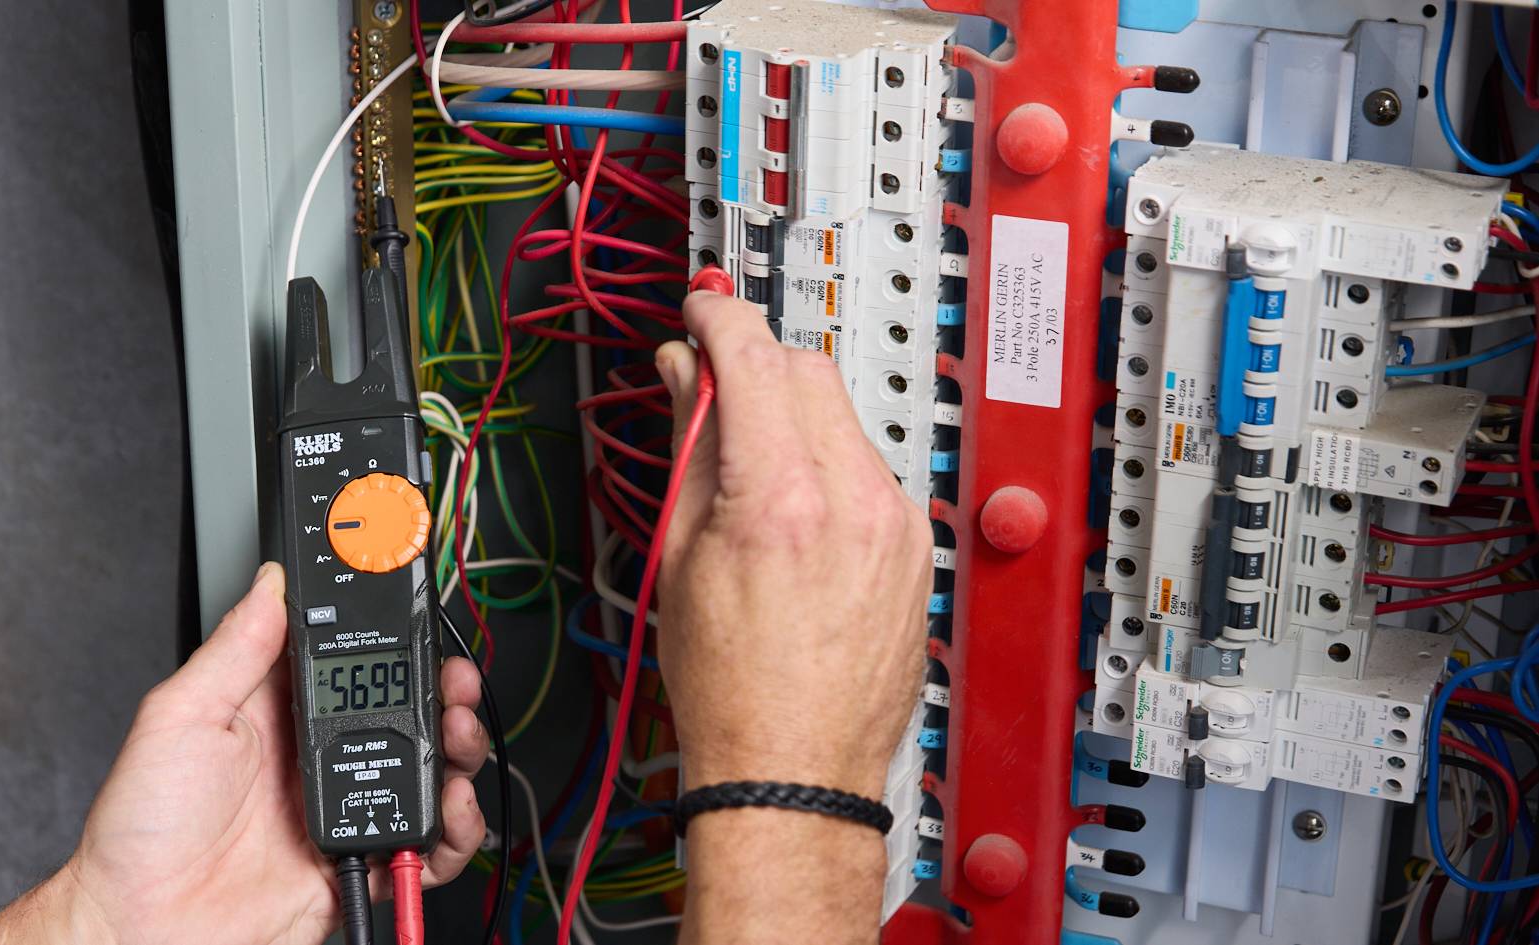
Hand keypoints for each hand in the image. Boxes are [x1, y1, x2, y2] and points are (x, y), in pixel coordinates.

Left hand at [35, 563, 489, 944]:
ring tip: (457, 742)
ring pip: (421, 775)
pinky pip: (422, 849)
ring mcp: (335, 813)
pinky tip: (449, 813)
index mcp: (271, 716)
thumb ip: (233, 650)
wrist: (144, 927)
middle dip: (439, 695)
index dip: (387, 642)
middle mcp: (310, 761)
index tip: (416, 624)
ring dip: (454, 756)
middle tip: (453, 687)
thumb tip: (268, 584)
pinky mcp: (354, 865)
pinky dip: (452, 834)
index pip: (345, 663)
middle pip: (399, 716)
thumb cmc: (140, 832)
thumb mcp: (178, 718)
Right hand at [651, 292, 929, 797]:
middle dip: (757, 363)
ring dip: (793, 417)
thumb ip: (693, 446)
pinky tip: (793, 512)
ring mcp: (897, 523)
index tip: (700, 309)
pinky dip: (828, 464)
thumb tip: (692, 377)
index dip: (718, 317)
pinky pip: (870, 468)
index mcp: (782, 499)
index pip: (755, 356)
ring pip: (843, 415)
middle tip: (713, 388)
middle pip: (808, 369)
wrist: (794, 768)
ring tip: (747, 471)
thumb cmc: (729, 686)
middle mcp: (854, 501)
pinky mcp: (917, 546)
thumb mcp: (680, 554)